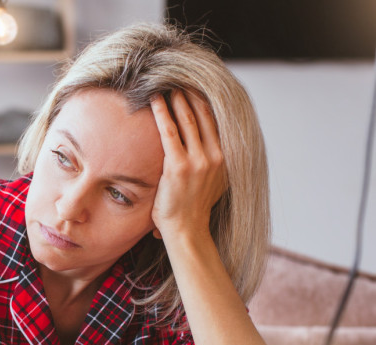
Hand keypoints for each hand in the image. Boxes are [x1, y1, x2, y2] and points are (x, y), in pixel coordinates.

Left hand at [149, 90, 226, 240]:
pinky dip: (162, 113)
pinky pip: (169, 132)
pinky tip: (154, 100)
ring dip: (176, 99)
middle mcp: (216, 155)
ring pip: (187, 119)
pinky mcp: (179, 166)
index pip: (215, 120)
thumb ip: (213, 164)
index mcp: (225, 158)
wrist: (188, 231)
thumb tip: (208, 151)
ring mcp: (199, 160)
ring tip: (166, 84)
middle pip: (203, 114)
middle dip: (190, 93)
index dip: (204, 100)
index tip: (194, 85)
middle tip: (178, 77)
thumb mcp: (213, 184)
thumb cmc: (193, 209)